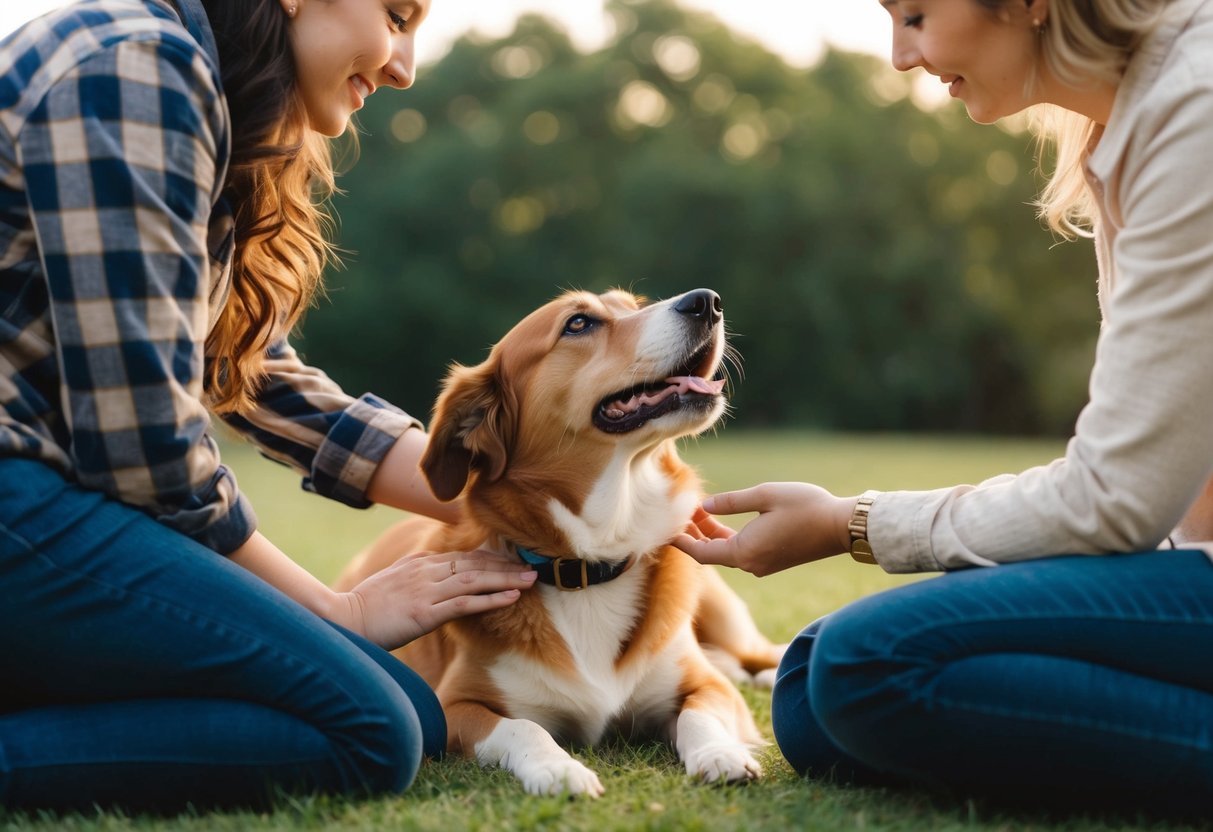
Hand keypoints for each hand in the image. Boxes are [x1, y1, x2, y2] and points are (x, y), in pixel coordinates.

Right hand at [335, 549, 536, 648]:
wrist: (342, 621)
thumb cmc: (367, 606)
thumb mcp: (394, 580)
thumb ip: (417, 572)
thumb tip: (437, 567)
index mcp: (420, 564)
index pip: (464, 557)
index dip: (493, 559)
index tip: (514, 562)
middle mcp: (426, 572)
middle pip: (475, 564)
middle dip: (506, 565)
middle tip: (533, 567)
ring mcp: (426, 591)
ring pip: (475, 580)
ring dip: (506, 579)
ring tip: (530, 580)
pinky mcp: (425, 613)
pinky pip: (464, 603)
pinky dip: (490, 599)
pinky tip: (510, 598)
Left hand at [672, 482, 855, 576]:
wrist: (842, 527)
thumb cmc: (805, 506)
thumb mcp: (764, 495)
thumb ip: (731, 502)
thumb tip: (704, 506)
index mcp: (744, 552)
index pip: (700, 553)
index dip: (681, 541)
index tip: (665, 530)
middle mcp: (751, 565)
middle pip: (711, 554)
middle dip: (694, 534)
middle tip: (679, 513)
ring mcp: (763, 565)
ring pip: (726, 552)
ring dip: (710, 534)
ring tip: (696, 511)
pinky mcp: (774, 560)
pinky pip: (742, 551)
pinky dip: (727, 538)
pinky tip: (720, 520)